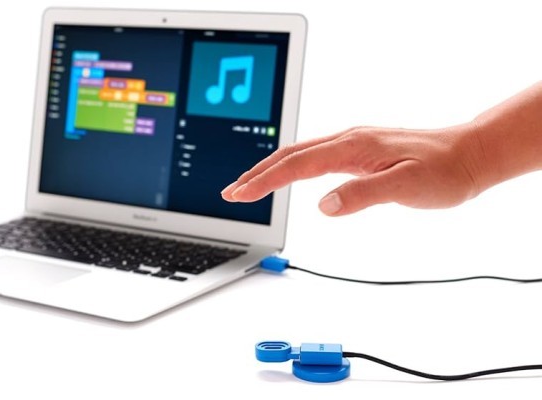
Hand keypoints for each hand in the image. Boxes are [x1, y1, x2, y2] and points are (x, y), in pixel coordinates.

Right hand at [221, 124, 485, 215]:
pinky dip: (292, 168)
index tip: (239, 195)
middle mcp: (348, 140)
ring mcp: (353, 144)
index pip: (297, 164)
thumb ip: (364, 194)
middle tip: (231, 192)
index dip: (264, 180)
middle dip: (257, 173)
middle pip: (289, 154)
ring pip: (300, 153)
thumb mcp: (406, 186)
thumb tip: (324, 206)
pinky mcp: (359, 152)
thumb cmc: (443, 171)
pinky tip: (288, 176)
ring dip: (271, 169)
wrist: (470, 155)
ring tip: (249, 185)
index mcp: (353, 147)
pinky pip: (315, 157)